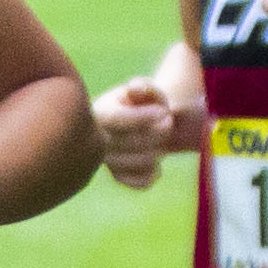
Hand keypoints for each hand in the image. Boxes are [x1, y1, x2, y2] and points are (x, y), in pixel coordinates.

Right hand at [95, 66, 198, 190]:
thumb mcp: (143, 88)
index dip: (143, 117)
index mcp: (99, 113)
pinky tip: (155, 161)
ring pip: (140, 162)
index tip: (164, 111)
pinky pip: (141, 181)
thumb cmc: (142, 102)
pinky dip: (154, 172)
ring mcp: (107, 160)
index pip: (116, 120)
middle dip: (159, 131)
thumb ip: (142, 86)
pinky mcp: (118, 176)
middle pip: (132, 143)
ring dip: (159, 150)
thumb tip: (137, 88)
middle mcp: (98, 140)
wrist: (143, 122)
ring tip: (162, 139)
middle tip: (169, 120)